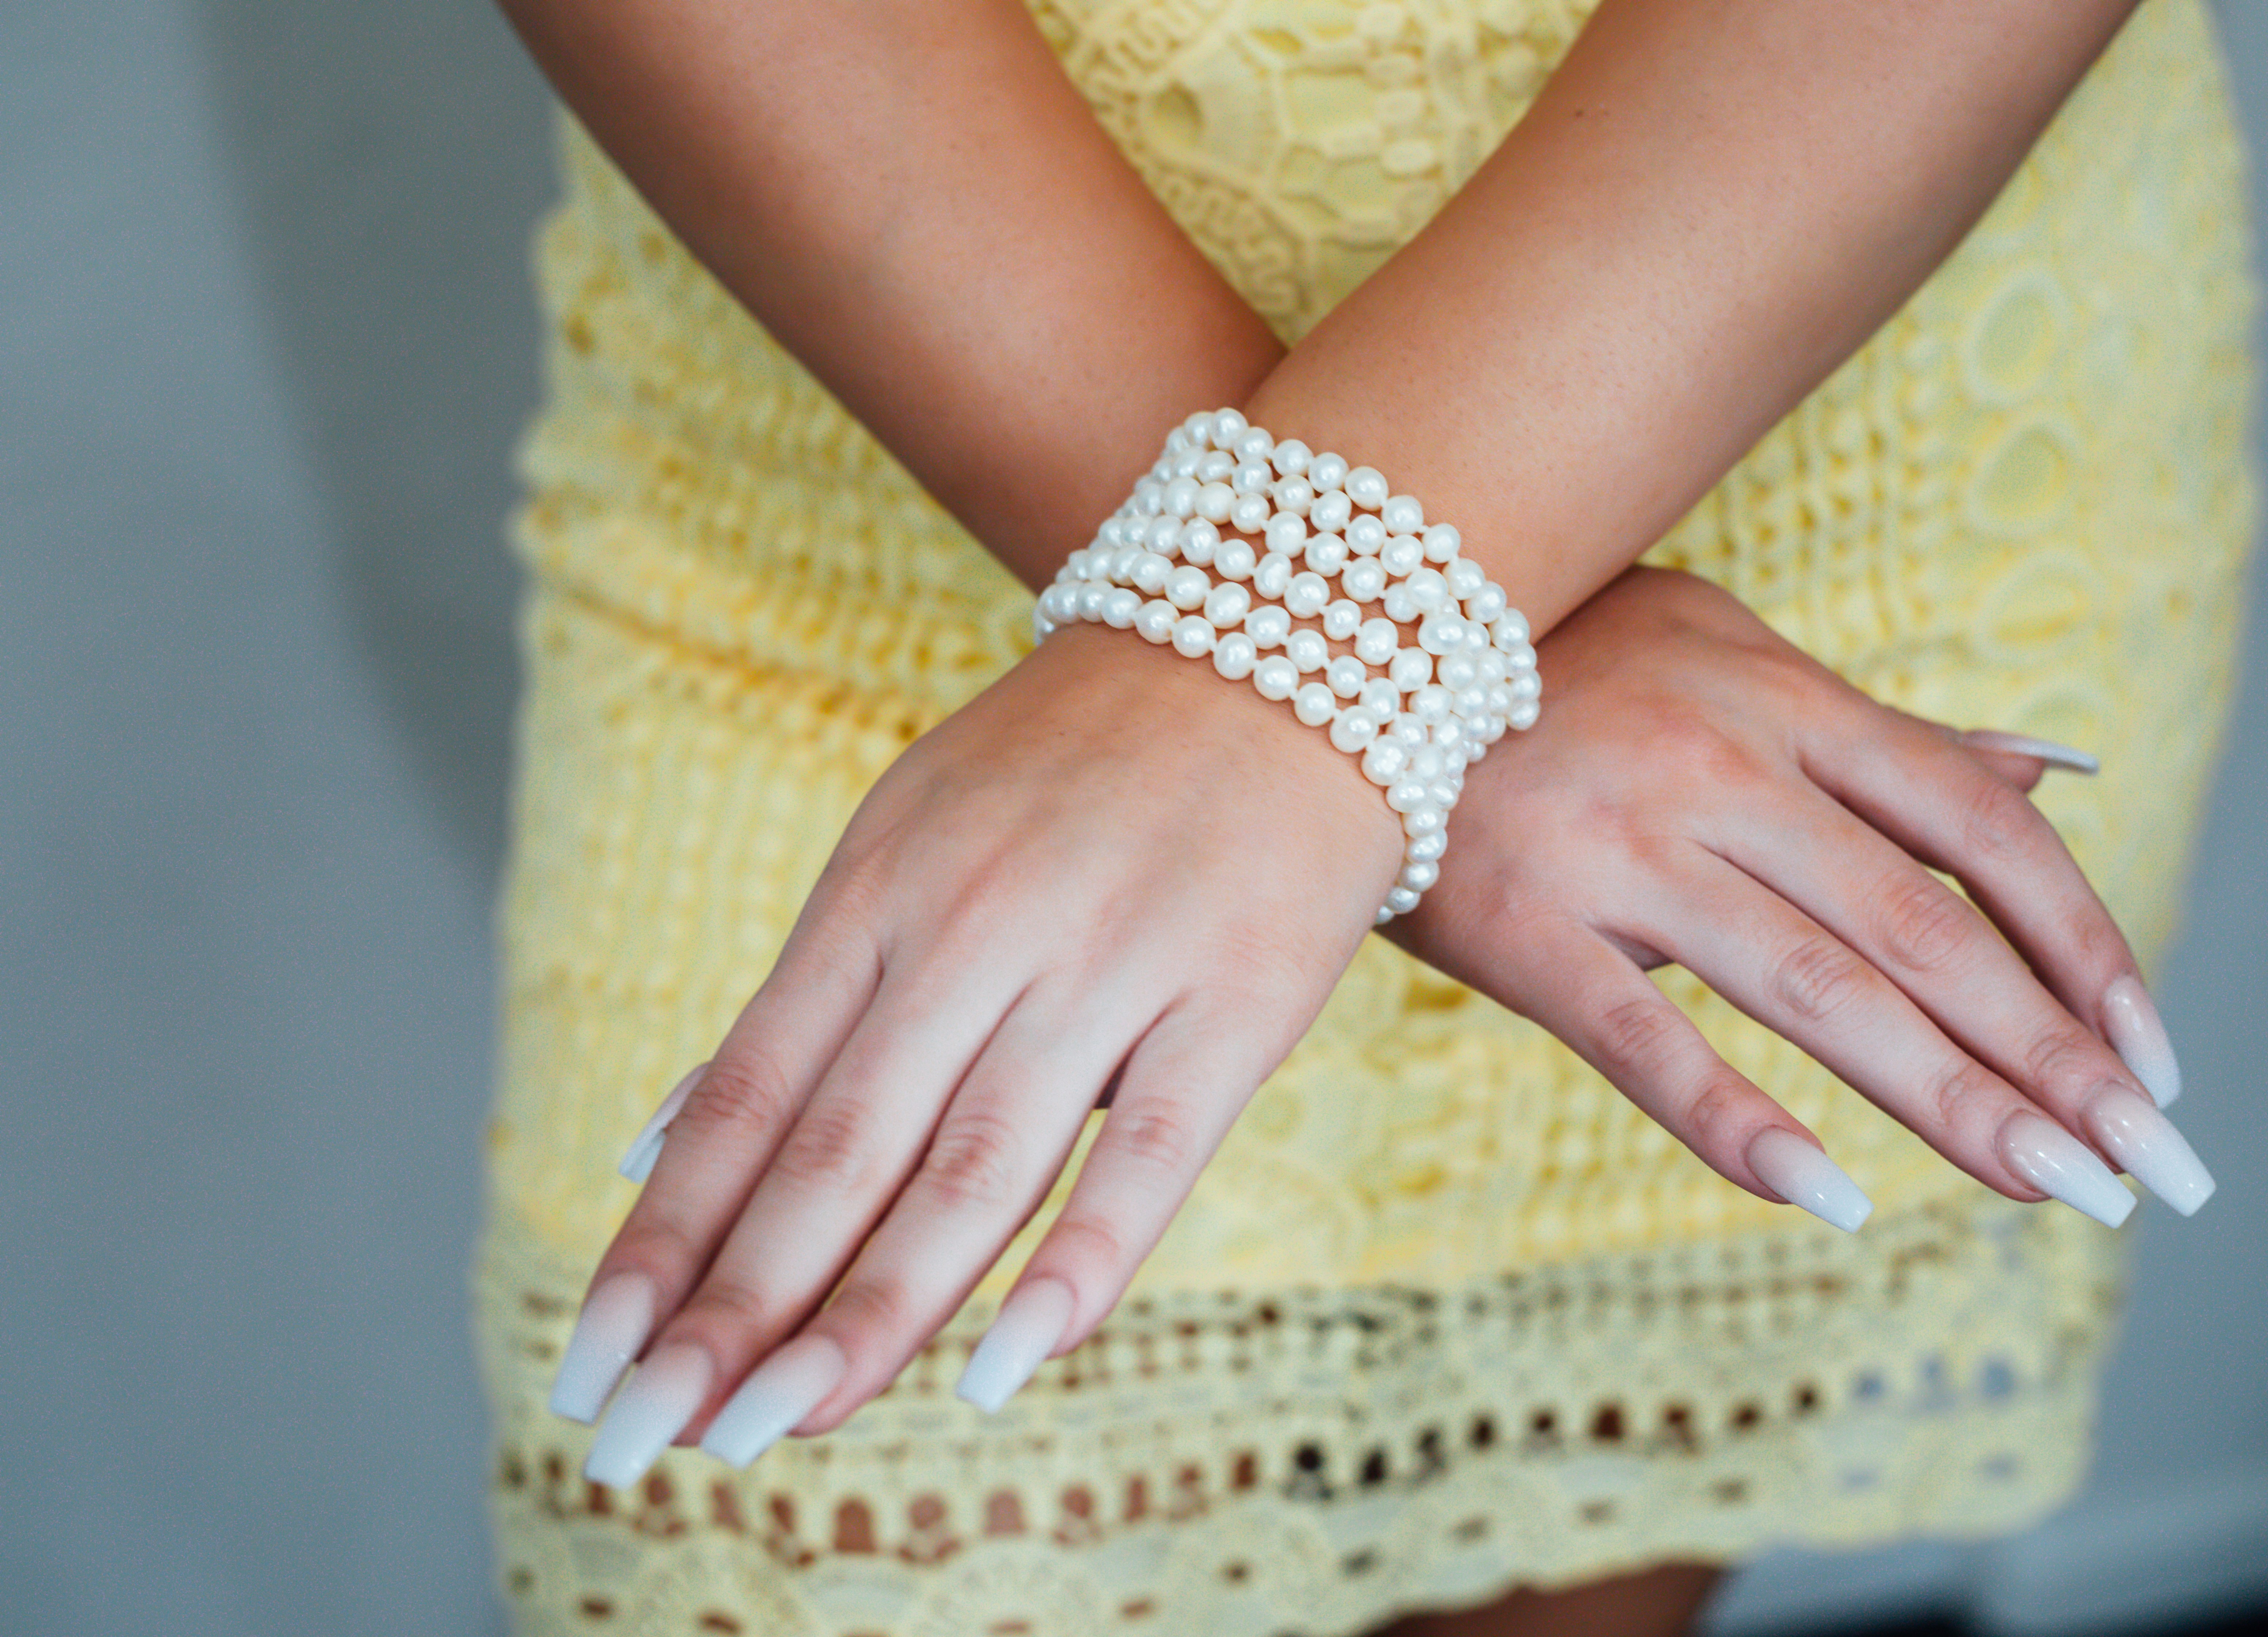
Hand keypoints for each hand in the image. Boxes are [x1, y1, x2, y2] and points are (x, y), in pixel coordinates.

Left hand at [550, 624, 1400, 1485]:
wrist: (1282, 640)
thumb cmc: (1072, 767)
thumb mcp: (907, 842)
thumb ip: (805, 1005)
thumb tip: (659, 1145)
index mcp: (886, 889)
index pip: (755, 1093)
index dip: (669, 1236)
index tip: (594, 1359)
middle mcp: (982, 929)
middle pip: (843, 1149)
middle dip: (738, 1308)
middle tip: (646, 1439)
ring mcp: (1113, 964)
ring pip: (974, 1170)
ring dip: (871, 1315)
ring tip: (777, 1430)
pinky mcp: (1237, 999)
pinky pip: (1149, 1155)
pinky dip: (1076, 1269)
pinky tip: (998, 1369)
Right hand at [1387, 566, 2210, 1232]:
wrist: (1338, 641)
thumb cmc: (1554, 658)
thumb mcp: (1731, 652)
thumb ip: (1887, 731)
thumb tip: (2060, 767)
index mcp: (1782, 698)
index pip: (1977, 828)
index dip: (2083, 942)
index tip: (2155, 1052)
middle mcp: (1721, 764)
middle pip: (1922, 928)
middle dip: (2050, 1057)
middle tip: (2149, 1167)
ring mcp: (1619, 843)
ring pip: (1818, 989)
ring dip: (1951, 1102)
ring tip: (2055, 1190)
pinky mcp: (1519, 921)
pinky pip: (1644, 1041)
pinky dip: (1741, 1126)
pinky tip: (1836, 1200)